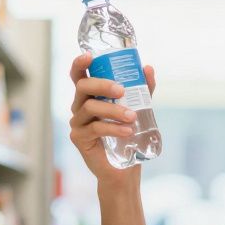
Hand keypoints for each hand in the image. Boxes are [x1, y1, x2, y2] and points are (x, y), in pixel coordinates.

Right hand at [68, 53, 156, 181]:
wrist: (124, 169)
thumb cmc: (128, 136)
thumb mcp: (138, 109)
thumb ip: (142, 89)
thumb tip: (148, 68)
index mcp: (90, 96)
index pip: (79, 75)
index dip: (80, 63)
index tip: (90, 56)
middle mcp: (79, 106)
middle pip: (83, 87)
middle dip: (102, 85)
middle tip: (122, 90)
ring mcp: (77, 122)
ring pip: (90, 107)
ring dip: (113, 110)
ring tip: (132, 116)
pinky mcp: (79, 138)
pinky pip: (95, 128)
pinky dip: (113, 128)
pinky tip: (127, 131)